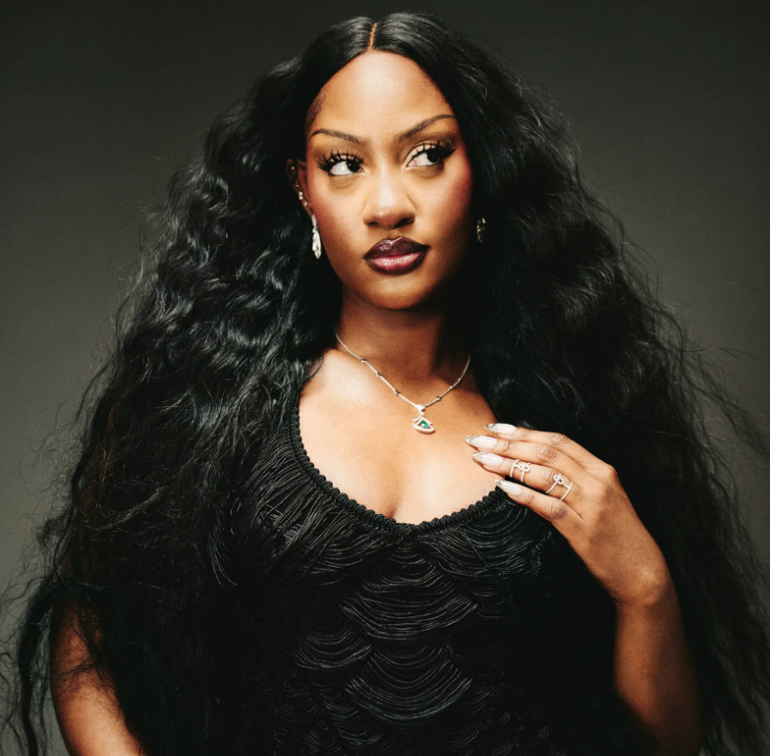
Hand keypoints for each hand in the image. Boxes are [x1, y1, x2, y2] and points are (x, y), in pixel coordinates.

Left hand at [465, 424, 671, 605]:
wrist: (642, 572)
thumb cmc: (616, 534)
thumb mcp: (602, 496)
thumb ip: (576, 476)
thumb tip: (535, 460)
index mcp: (601, 469)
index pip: (557, 441)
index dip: (523, 432)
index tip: (495, 428)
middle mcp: (598, 481)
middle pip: (546, 453)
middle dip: (508, 444)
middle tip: (478, 441)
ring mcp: (592, 505)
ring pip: (545, 475)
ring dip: (508, 464)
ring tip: (482, 460)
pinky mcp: (584, 531)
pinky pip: (549, 507)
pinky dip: (524, 494)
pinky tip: (503, 487)